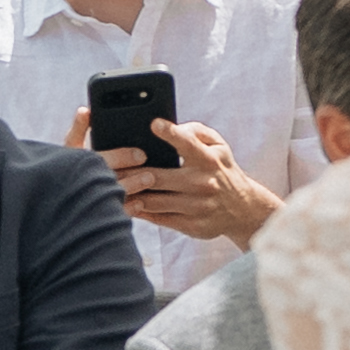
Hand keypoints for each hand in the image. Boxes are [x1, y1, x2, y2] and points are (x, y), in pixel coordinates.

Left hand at [111, 111, 279, 245]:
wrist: (243, 208)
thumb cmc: (221, 169)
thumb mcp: (218, 145)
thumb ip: (195, 131)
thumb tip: (171, 126)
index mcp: (209, 160)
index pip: (189, 144)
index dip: (171, 133)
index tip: (154, 124)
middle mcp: (204, 184)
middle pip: (158, 177)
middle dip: (130, 171)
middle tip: (107, 164)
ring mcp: (198, 207)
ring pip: (154, 201)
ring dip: (129, 193)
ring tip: (108, 186)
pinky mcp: (192, 226)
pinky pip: (159, 218)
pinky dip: (140, 211)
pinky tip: (126, 203)